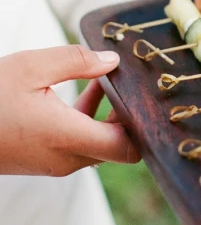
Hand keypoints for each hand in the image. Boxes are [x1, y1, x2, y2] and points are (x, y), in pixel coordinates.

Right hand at [0, 45, 140, 175]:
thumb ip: (77, 61)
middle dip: (129, 114)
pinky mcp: (44, 160)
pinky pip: (80, 142)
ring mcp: (55, 163)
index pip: (129, 148)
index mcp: (67, 138)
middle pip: (118, 145)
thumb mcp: (31, 66)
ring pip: (99, 143)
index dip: (144, 125)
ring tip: (108, 76)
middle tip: (132, 81)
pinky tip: (88, 86)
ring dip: (109, 114)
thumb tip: (113, 61)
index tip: (145, 94)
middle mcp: (66, 158)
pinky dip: (89, 119)